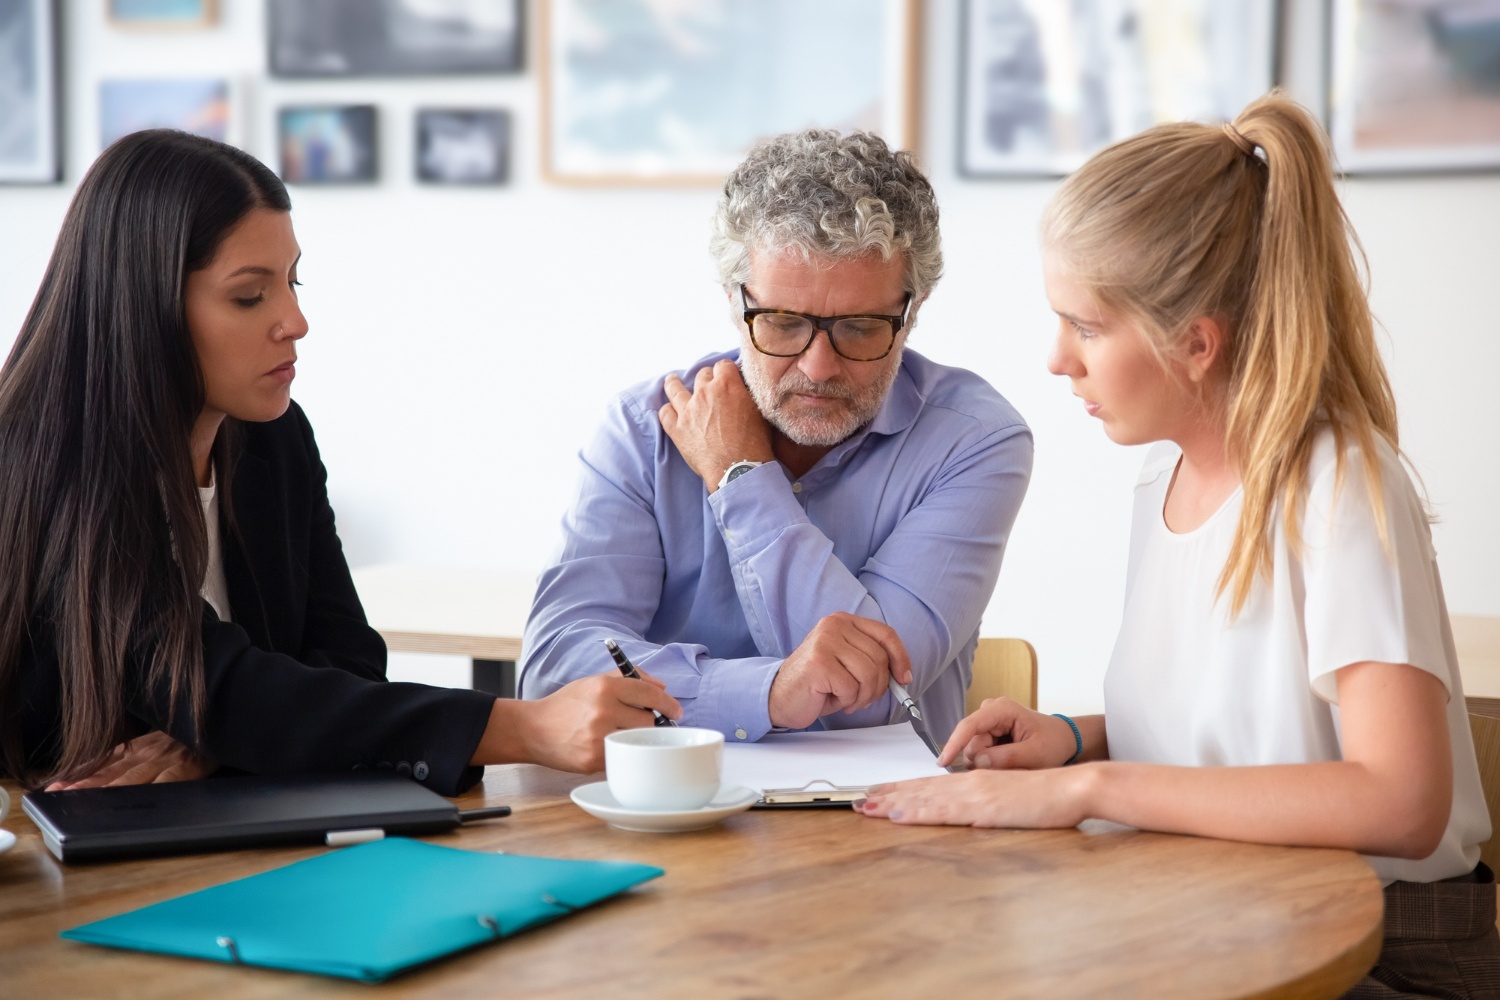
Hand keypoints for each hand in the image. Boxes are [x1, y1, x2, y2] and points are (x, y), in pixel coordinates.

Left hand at [45, 731, 215, 790]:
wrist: (231, 715)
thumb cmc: (197, 733)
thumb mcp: (164, 739)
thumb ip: (139, 753)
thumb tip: (104, 769)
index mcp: (142, 745)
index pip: (105, 760)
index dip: (79, 774)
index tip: (53, 786)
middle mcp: (151, 749)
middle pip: (112, 770)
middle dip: (83, 785)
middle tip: (56, 796)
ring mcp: (171, 756)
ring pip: (133, 777)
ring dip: (105, 789)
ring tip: (79, 798)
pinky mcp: (193, 763)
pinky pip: (170, 777)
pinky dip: (151, 787)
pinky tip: (137, 799)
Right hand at [513, 672, 681, 773]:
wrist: (532, 730)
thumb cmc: (567, 705)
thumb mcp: (594, 681)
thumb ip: (630, 678)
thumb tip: (662, 688)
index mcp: (604, 687)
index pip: (650, 694)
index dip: (668, 703)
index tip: (677, 710)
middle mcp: (603, 710)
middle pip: (648, 721)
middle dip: (646, 722)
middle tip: (633, 722)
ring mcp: (598, 737)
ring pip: (638, 740)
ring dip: (634, 738)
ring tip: (616, 733)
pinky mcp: (593, 760)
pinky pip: (622, 757)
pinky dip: (620, 753)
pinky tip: (604, 746)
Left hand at [658, 360, 773, 490]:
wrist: (738, 468)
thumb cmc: (755, 442)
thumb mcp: (759, 411)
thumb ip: (747, 394)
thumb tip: (743, 388)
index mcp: (727, 385)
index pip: (723, 365)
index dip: (726, 370)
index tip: (728, 376)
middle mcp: (704, 393)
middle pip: (702, 375)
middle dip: (706, 378)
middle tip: (709, 386)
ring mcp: (688, 410)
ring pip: (674, 388)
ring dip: (674, 383)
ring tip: (672, 380)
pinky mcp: (677, 429)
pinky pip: (665, 413)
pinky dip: (667, 410)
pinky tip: (669, 409)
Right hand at [768, 612, 911, 728]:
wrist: (779, 697)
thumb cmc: (817, 683)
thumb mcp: (848, 664)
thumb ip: (872, 660)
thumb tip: (903, 675)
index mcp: (843, 621)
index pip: (886, 634)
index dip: (901, 658)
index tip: (904, 678)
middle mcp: (833, 625)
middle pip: (880, 658)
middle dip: (878, 686)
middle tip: (861, 697)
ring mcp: (825, 641)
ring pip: (869, 674)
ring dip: (862, 696)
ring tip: (846, 698)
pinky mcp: (819, 662)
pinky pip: (851, 687)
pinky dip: (847, 701)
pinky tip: (832, 698)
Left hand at [854, 766, 1094, 828]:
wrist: (1071, 788)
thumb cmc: (1047, 798)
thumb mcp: (1009, 802)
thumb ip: (986, 807)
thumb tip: (969, 816)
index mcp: (974, 783)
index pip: (930, 787)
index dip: (901, 790)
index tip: (877, 795)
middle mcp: (968, 784)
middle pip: (919, 790)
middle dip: (886, 796)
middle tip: (857, 800)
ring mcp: (973, 794)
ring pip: (923, 798)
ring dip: (891, 803)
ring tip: (865, 807)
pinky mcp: (981, 808)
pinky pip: (940, 811)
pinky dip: (915, 812)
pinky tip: (897, 815)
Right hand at [936, 698, 1079, 769]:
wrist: (1064, 738)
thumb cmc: (1053, 742)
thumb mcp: (1035, 755)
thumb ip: (1006, 757)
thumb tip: (978, 761)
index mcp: (1002, 710)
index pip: (970, 726)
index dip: (954, 744)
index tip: (943, 762)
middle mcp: (991, 711)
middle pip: (971, 742)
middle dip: (984, 760)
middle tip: (1012, 766)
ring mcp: (988, 721)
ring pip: (974, 749)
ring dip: (989, 762)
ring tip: (1014, 762)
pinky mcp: (989, 731)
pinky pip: (980, 751)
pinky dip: (991, 761)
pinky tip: (1008, 760)